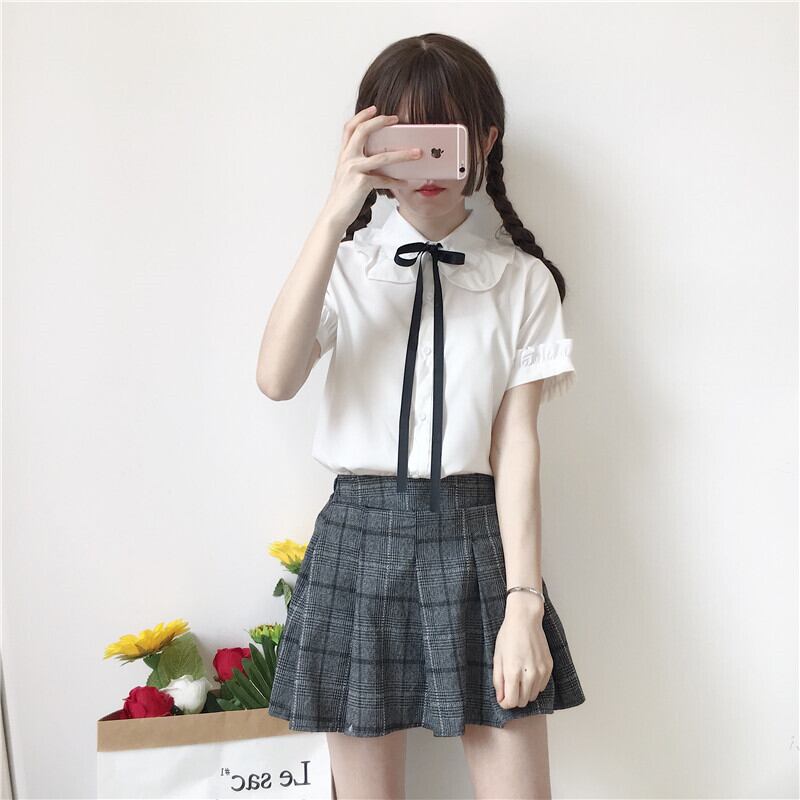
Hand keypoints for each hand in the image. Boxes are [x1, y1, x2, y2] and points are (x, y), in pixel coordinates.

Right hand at [322, 105, 421, 230]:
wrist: (334, 215)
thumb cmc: (344, 197)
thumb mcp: (347, 175)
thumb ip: (358, 163)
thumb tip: (378, 157)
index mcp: (344, 155)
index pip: (349, 128)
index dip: (361, 115)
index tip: (375, 108)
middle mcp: (347, 158)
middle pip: (363, 131)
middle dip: (380, 122)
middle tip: (396, 119)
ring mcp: (354, 170)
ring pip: (382, 157)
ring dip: (403, 154)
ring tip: (417, 153)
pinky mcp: (361, 183)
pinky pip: (384, 179)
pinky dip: (398, 182)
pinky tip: (407, 183)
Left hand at [492, 600, 552, 708]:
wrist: (525, 619)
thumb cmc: (508, 636)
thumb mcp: (497, 657)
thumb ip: (498, 680)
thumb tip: (501, 698)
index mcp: (513, 671)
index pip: (511, 702)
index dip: (505, 703)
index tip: (502, 698)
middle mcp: (529, 674)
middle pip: (523, 702)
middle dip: (515, 698)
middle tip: (509, 687)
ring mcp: (541, 671)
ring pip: (534, 696)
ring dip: (525, 692)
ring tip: (519, 677)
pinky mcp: (549, 667)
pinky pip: (542, 686)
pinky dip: (535, 684)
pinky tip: (528, 672)